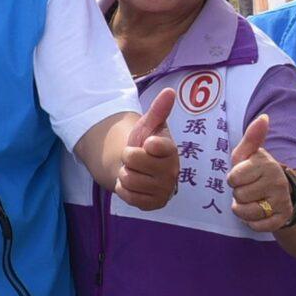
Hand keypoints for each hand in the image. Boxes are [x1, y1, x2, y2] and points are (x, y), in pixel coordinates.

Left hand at [116, 86, 180, 211]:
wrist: (137, 169)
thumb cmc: (144, 144)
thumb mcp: (148, 125)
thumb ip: (158, 110)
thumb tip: (170, 91)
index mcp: (171, 150)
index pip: (157, 145)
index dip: (147, 143)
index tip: (147, 143)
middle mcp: (171, 171)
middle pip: (132, 160)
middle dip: (127, 158)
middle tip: (135, 159)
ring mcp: (164, 189)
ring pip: (128, 178)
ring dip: (125, 174)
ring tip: (134, 171)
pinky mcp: (154, 204)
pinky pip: (127, 195)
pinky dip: (124, 190)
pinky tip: (133, 186)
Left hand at [227, 113, 291, 229]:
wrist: (280, 191)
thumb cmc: (255, 170)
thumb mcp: (249, 153)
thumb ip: (252, 137)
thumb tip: (264, 117)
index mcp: (266, 164)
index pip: (233, 178)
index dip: (233, 178)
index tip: (242, 175)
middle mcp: (277, 182)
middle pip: (239, 195)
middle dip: (239, 194)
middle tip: (249, 188)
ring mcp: (282, 201)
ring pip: (246, 212)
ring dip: (243, 209)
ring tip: (251, 200)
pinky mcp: (283, 218)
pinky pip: (258, 226)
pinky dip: (252, 223)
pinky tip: (257, 213)